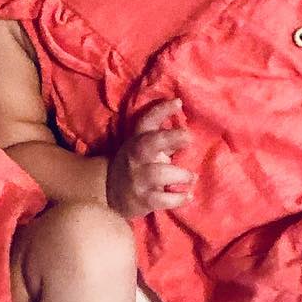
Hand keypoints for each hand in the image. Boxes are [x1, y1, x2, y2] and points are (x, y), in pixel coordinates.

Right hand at [105, 103, 193, 218]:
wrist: (108, 193)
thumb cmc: (135, 165)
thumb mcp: (142, 147)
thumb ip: (162, 138)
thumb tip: (186, 129)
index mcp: (137, 141)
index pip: (146, 121)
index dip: (161, 110)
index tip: (178, 102)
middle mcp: (136, 157)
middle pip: (149, 144)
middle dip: (170, 137)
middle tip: (189, 138)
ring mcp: (138, 179)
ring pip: (157, 174)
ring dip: (180, 175)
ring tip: (193, 177)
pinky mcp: (142, 199)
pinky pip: (161, 199)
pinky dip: (178, 199)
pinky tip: (188, 196)